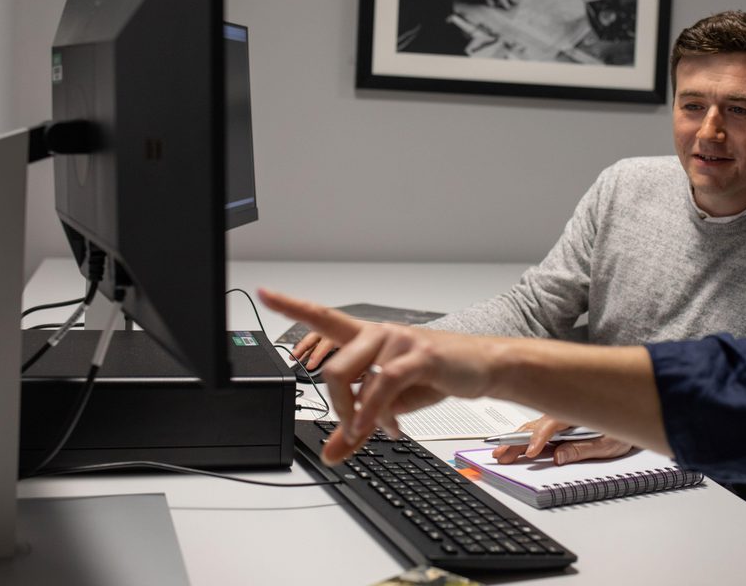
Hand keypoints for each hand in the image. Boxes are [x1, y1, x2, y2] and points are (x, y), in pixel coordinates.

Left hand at [259, 290, 497, 464]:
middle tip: (350, 428)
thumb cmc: (434, 376)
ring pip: (354, 378)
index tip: (264, 293)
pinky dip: (374, 411)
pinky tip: (378, 427)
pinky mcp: (419, 354)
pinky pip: (384, 384)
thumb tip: (332, 453)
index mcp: (366, 339)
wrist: (481, 366)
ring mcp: (398, 340)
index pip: (322, 317)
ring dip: (356, 414)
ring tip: (372, 429)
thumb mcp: (391, 404)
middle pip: (332, 367)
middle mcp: (378, 333)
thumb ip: (359, 425)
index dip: (291, 306)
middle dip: (335, 407)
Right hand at [492, 415, 633, 465]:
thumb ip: (582, 450)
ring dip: (516, 440)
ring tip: (501, 453)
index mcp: (576, 413)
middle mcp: (564, 412)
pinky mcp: (557, 426)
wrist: (633, 416)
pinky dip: (524, 439)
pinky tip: (513, 447)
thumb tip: (559, 457)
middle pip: (535, 426)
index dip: (539, 438)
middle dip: (516, 440)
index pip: (551, 424)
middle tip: (501, 454)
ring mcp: (559, 418)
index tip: (532, 452)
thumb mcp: (608, 443)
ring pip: (532, 427)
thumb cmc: (622, 430)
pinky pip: (537, 430)